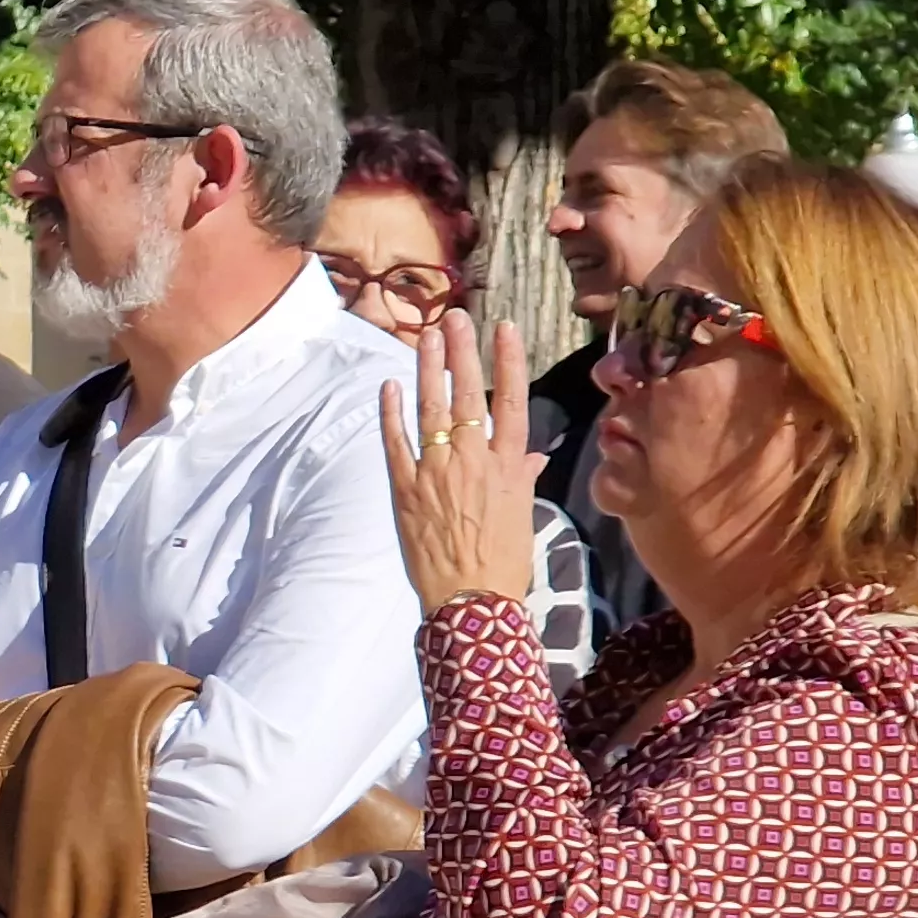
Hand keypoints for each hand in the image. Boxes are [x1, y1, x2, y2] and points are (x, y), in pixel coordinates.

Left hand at [379, 312, 546, 613]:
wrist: (471, 599)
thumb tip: (529, 456)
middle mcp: (473, 460)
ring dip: (427, 369)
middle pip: (469, 394)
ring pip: (431, 409)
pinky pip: (395, 442)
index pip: (511, 399)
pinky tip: (388, 385)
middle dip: (461, 352)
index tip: (502, 328)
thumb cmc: (504, 561)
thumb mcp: (522, 515)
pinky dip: (390, 413)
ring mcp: (437, 472)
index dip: (507, 360)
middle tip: (454, 317)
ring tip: (426, 336)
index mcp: (508, 464)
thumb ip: (521, 478)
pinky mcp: (405, 489)